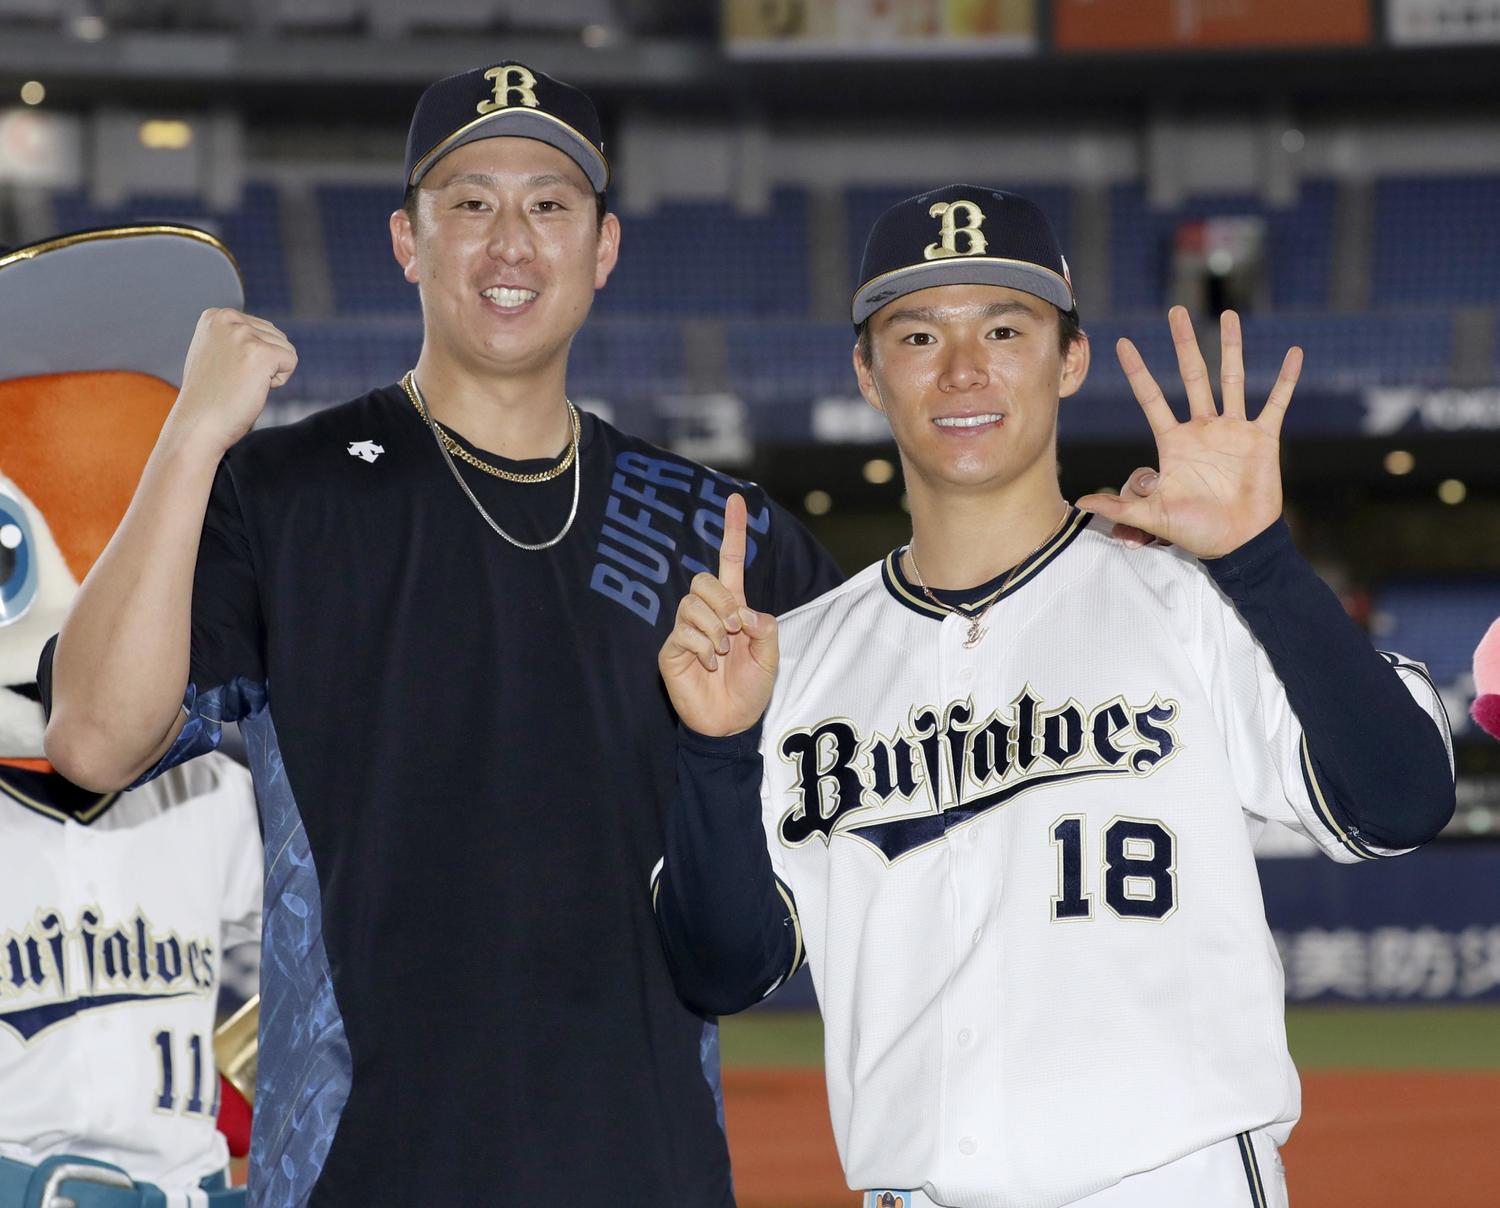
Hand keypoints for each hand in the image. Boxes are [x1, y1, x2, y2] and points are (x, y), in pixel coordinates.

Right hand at [165, 308, 297, 453]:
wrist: (197, 424)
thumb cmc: (208, 397)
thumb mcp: (215, 353)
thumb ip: (236, 337)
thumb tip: (267, 334)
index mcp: (216, 315)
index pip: (262, 329)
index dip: (252, 357)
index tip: (227, 371)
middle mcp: (228, 317)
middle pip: (276, 337)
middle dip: (264, 364)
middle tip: (235, 381)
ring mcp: (243, 334)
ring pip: (286, 349)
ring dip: (270, 373)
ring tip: (240, 384)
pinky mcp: (261, 353)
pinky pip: (291, 362)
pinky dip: (278, 381)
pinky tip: (252, 388)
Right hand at [658, 493, 779, 737]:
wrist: (731, 723)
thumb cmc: (750, 690)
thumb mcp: (771, 657)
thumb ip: (765, 629)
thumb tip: (744, 612)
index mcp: (733, 609)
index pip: (729, 562)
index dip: (733, 531)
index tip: (736, 499)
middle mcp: (707, 614)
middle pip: (703, 580)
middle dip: (722, 601)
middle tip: (736, 629)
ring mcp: (686, 631)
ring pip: (692, 605)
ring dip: (714, 628)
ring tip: (723, 653)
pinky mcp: (672, 650)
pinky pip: (683, 632)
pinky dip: (702, 647)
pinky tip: (709, 663)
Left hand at [1076, 307, 1299, 558]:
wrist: (1237, 542)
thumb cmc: (1195, 531)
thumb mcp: (1152, 517)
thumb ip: (1119, 507)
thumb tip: (1079, 503)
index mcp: (1174, 441)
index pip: (1152, 398)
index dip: (1138, 371)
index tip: (1123, 344)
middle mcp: (1203, 428)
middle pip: (1192, 375)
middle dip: (1183, 344)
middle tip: (1175, 311)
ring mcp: (1234, 430)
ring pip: (1232, 379)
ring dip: (1231, 347)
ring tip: (1229, 315)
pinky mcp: (1263, 438)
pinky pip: (1276, 402)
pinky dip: (1286, 379)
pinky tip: (1293, 353)